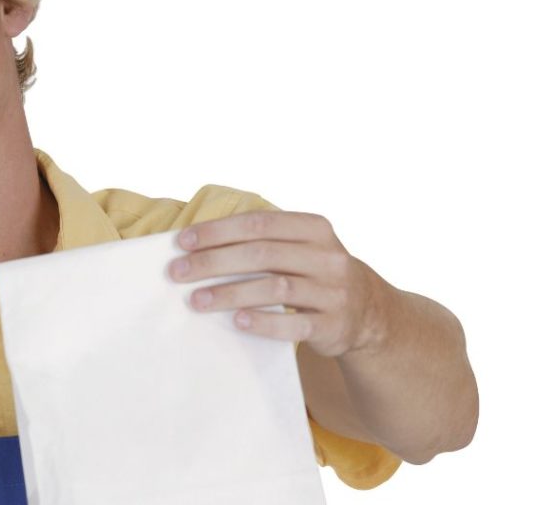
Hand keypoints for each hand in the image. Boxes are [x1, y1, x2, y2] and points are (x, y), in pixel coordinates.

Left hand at [167, 210, 389, 357]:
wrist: (370, 314)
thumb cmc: (315, 274)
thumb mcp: (300, 248)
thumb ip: (262, 241)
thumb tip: (195, 245)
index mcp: (315, 229)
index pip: (260, 223)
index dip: (218, 231)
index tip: (182, 242)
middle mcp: (329, 257)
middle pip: (262, 254)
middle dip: (214, 262)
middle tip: (177, 272)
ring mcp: (335, 292)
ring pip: (275, 288)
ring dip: (230, 293)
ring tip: (196, 300)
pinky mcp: (335, 325)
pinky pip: (294, 324)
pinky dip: (264, 322)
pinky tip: (236, 321)